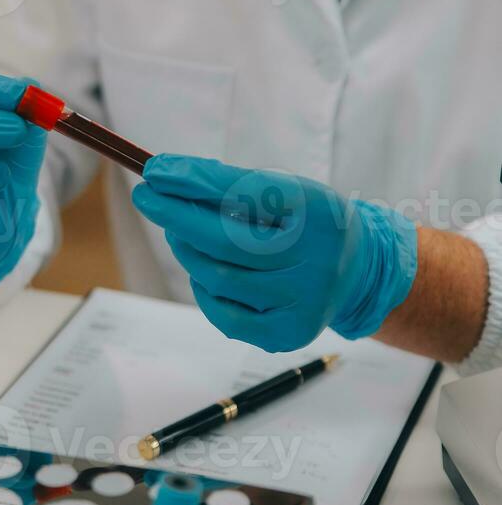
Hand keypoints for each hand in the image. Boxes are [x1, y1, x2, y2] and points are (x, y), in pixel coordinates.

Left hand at [133, 155, 417, 352]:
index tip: (156, 169)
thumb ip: (234, 186)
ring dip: (187, 251)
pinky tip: (204, 272)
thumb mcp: (286, 191)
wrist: (357, 272)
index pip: (247, 192)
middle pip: (225, 241)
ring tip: (180, 232)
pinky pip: (225, 314)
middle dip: (176, 216)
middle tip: (147, 198)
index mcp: (318, 213)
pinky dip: (204, 289)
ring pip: (218, 278)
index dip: (196, 181)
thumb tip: (166, 177)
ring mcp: (303, 303)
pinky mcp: (288, 334)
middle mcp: (316, 261)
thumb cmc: (306, 222)